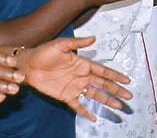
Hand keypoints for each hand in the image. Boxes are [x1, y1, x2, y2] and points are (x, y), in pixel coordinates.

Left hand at [17, 36, 131, 121]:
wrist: (28, 65)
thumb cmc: (44, 52)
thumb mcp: (60, 44)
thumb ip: (77, 43)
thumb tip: (93, 38)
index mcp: (83, 63)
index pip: (103, 71)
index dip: (115, 75)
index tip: (127, 80)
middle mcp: (82, 76)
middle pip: (103, 84)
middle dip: (116, 90)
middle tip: (128, 96)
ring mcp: (75, 87)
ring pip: (95, 95)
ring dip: (107, 100)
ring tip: (118, 107)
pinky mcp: (65, 96)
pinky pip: (78, 105)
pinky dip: (85, 112)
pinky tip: (94, 118)